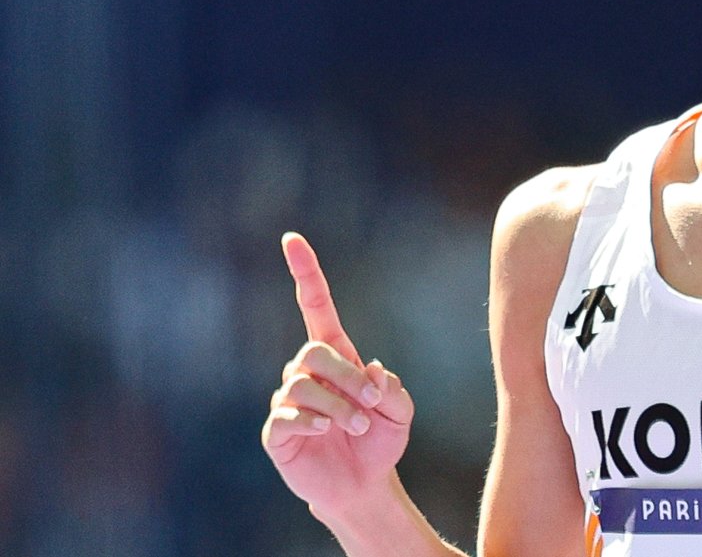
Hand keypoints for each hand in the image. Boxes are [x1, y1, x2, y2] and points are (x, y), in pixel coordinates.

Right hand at [262, 232, 414, 516]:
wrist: (363, 486)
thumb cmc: (380, 440)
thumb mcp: (401, 411)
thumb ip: (392, 388)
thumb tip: (369, 368)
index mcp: (336, 354)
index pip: (315, 305)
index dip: (305, 272)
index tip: (292, 238)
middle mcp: (306, 371)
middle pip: (312, 350)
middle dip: (345, 375)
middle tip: (370, 401)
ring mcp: (288, 400)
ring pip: (302, 385)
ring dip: (337, 407)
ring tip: (357, 427)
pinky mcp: (277, 431)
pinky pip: (286, 416)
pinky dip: (313, 424)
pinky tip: (325, 434)